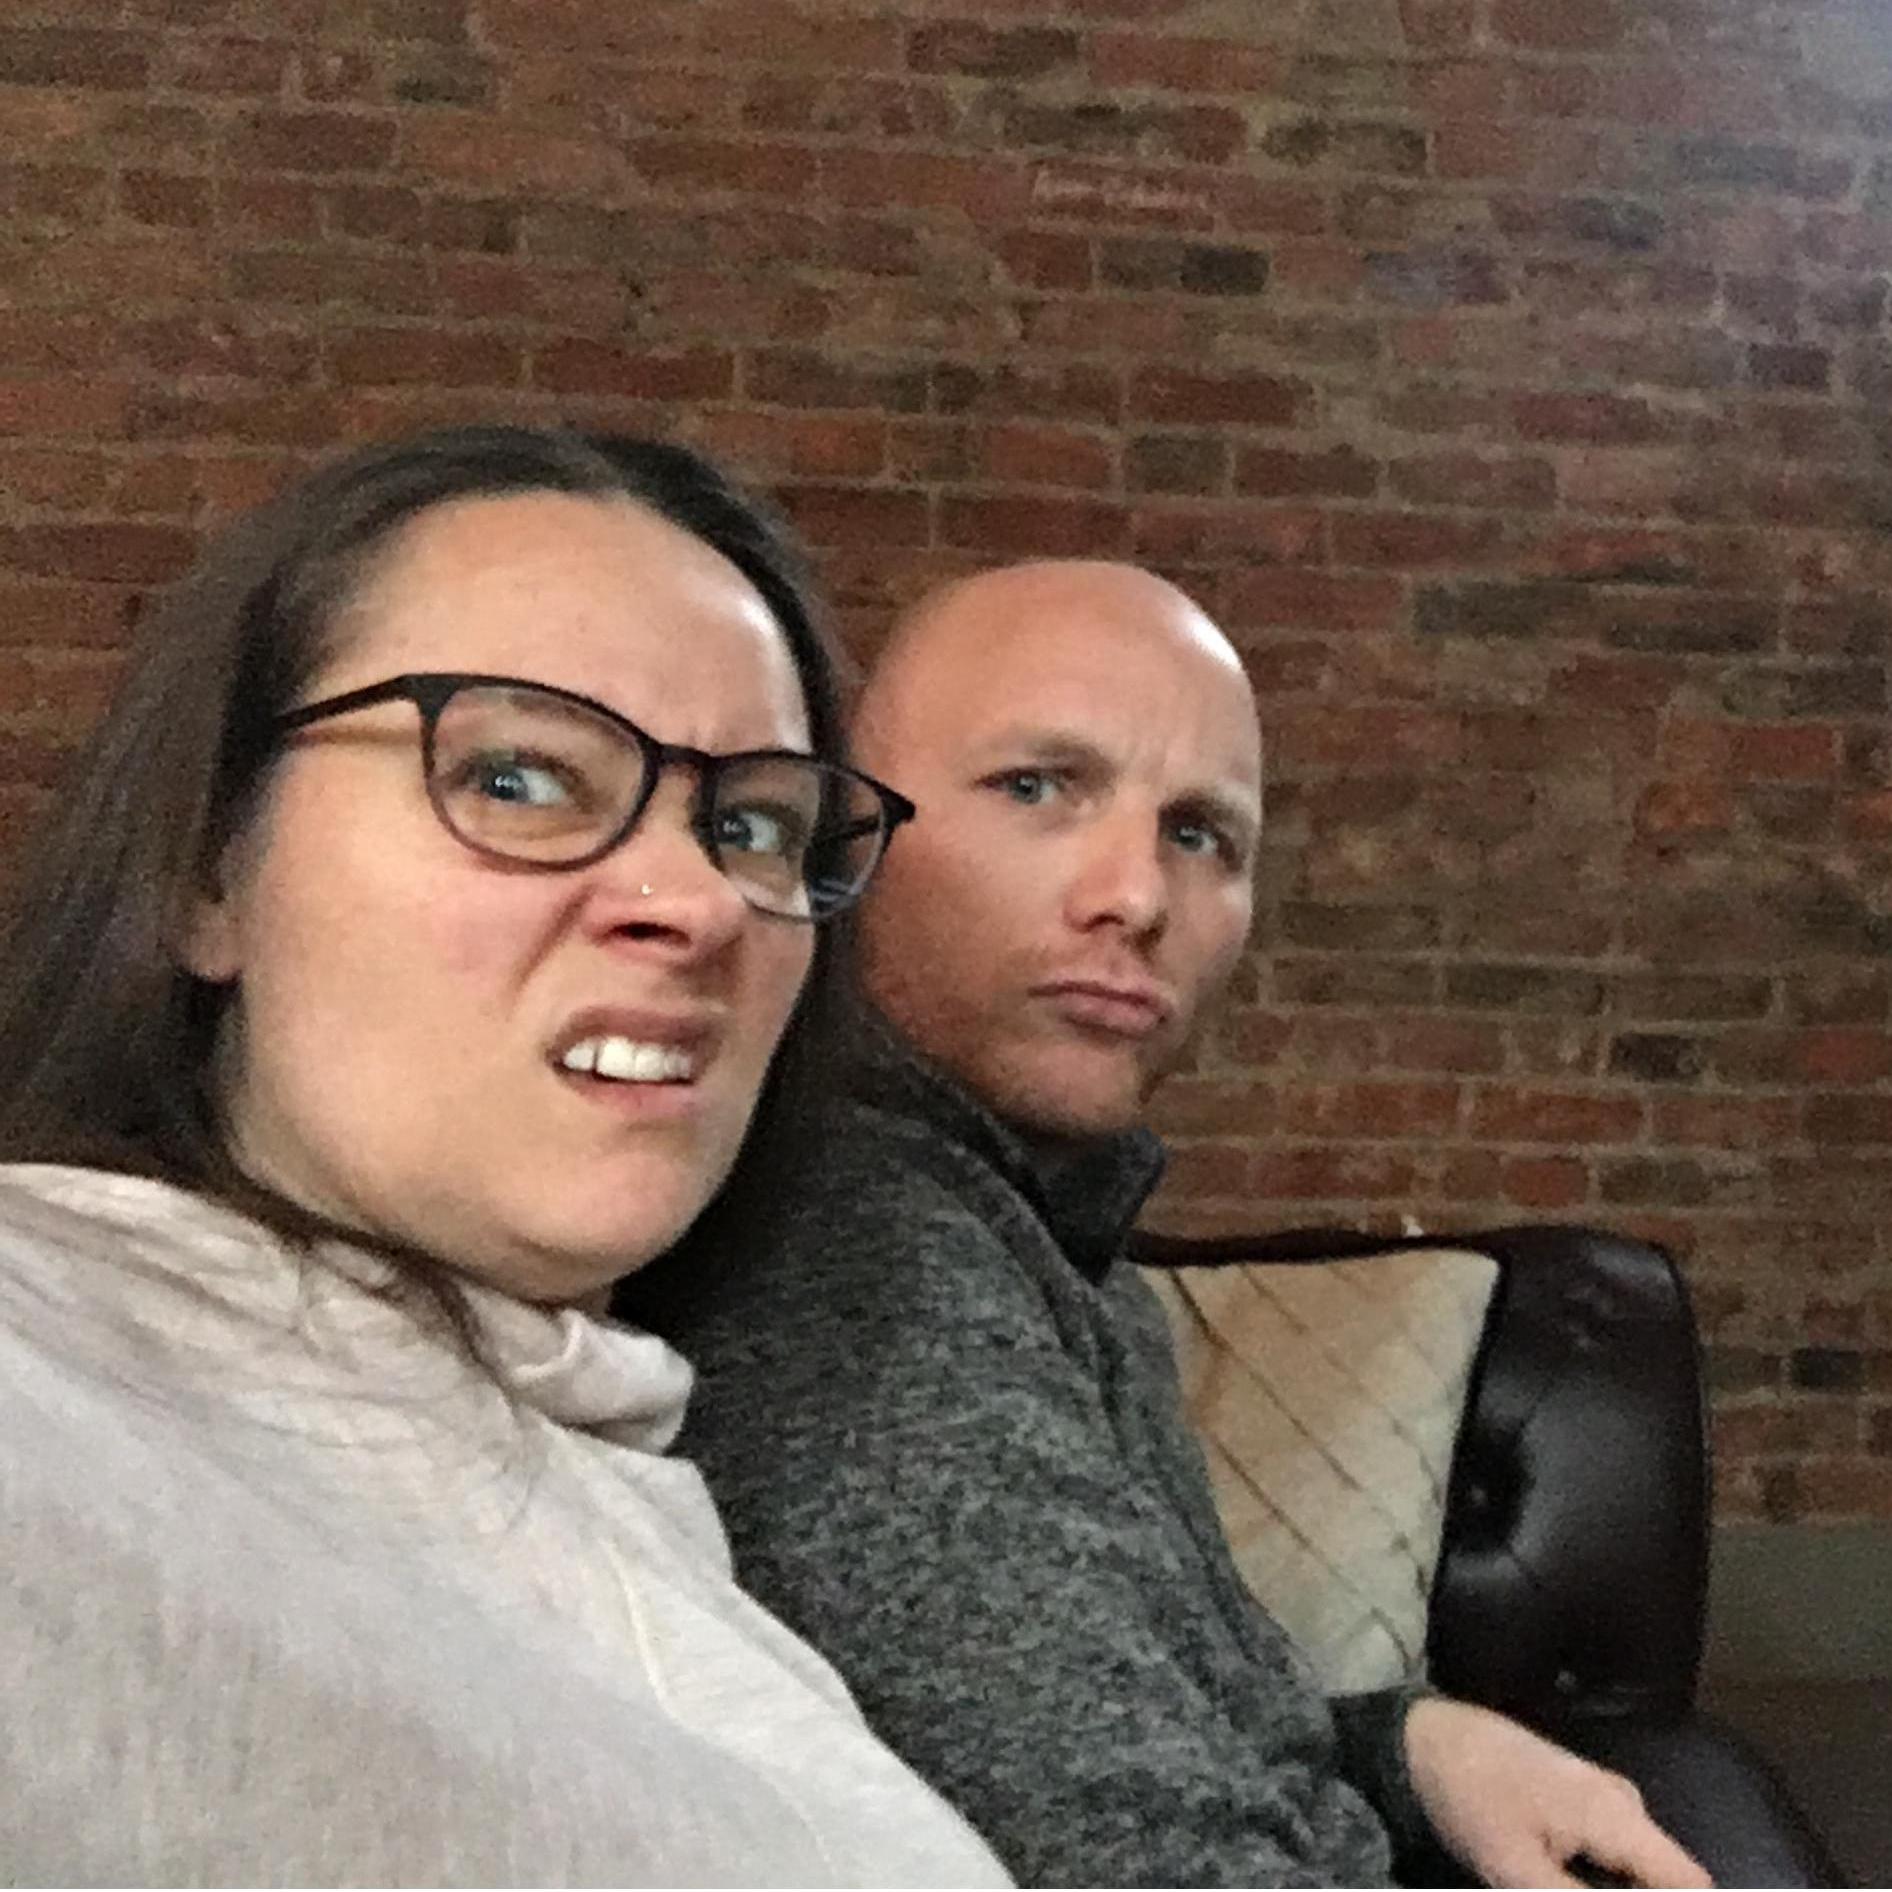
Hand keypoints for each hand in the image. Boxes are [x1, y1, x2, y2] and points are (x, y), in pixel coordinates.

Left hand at [1403, 1696, 1712, 1887]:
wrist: (1422, 1738)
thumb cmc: (1468, 1798)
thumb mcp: (1518, 1870)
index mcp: (1618, 1815)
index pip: (1691, 1883)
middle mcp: (1623, 1802)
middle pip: (1665, 1879)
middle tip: (1561, 1886)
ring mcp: (1602, 1796)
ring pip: (1637, 1870)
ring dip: (1612, 1890)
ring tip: (1550, 1881)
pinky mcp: (1580, 1799)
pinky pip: (1613, 1854)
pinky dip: (1598, 1879)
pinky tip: (1562, 1882)